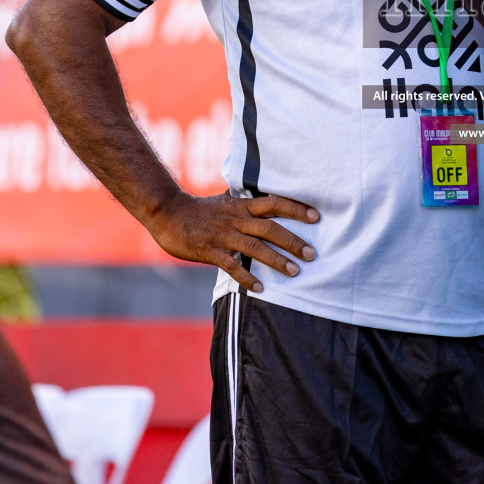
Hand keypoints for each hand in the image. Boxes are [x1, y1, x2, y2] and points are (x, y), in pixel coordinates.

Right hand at [144, 191, 318, 292]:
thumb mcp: (224, 200)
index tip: (316, 217)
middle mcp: (236, 219)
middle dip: (292, 241)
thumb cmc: (198, 209)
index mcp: (241, 206)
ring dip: (276, 260)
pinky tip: (260, 289)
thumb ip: (243, 200)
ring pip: (254, 248)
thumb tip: (258, 194)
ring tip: (295, 271)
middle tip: (312, 253)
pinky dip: (246, 278)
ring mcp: (223, 236)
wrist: (168, 214)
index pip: (274, 203)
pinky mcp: (210, 251)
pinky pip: (231, 266)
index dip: (296, 209)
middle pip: (270, 228)